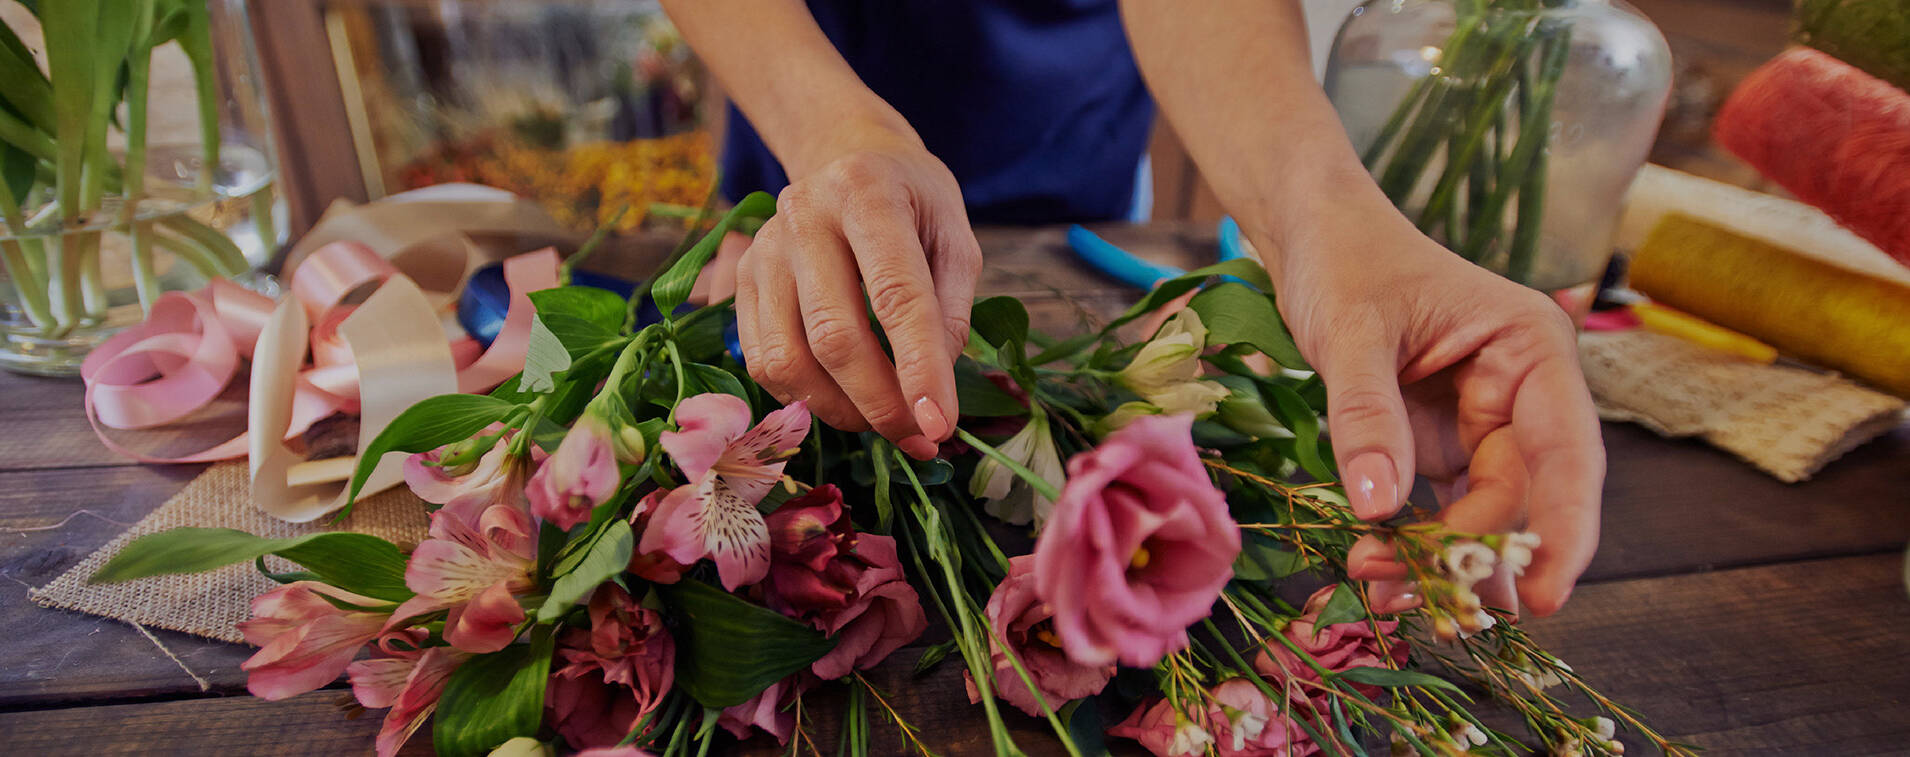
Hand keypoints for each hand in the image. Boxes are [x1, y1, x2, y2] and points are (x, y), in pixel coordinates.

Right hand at [733, 125, 982, 459]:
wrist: (846, 156)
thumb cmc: (912, 202)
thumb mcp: (954, 236)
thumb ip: (952, 308)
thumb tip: (931, 390)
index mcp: (866, 193)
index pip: (894, 294)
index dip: (918, 367)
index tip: (939, 424)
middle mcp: (803, 216)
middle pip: (834, 336)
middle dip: (880, 403)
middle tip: (919, 436)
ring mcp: (764, 249)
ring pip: (789, 360)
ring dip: (841, 410)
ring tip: (883, 420)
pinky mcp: (742, 279)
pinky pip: (764, 362)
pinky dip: (806, 398)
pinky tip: (844, 399)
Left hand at [1274, 209, 1604, 616]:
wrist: (1313, 237)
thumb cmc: (1346, 260)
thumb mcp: (1351, 332)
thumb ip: (1367, 415)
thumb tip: (1379, 506)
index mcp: (1532, 350)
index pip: (1567, 453)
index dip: (1563, 529)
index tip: (1543, 595)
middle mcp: (1522, 393)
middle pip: (1519, 498)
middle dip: (1467, 553)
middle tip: (1405, 595)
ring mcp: (1481, 424)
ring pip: (1480, 514)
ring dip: (1438, 561)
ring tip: (1382, 593)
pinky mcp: (1439, 445)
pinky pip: (1440, 509)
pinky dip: (1414, 545)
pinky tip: (1382, 577)